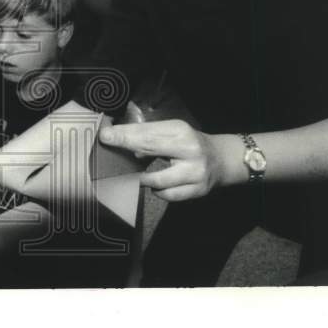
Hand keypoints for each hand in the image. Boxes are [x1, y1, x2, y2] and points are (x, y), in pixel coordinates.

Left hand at [99, 119, 222, 201]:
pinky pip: (169, 195)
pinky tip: (155, 186)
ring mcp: (195, 174)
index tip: (105, 135)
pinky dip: (158, 192)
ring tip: (133, 176)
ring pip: (158, 181)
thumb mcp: (174, 132)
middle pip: (151, 149)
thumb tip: (121, 142)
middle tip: (106, 147)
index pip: (148, 133)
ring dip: (142, 179)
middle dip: (125, 147)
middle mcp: (190, 151)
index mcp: (182, 132)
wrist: (222, 159)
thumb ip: (151, 136)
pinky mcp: (198, 191)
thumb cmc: (191, 143)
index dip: (125, 135)